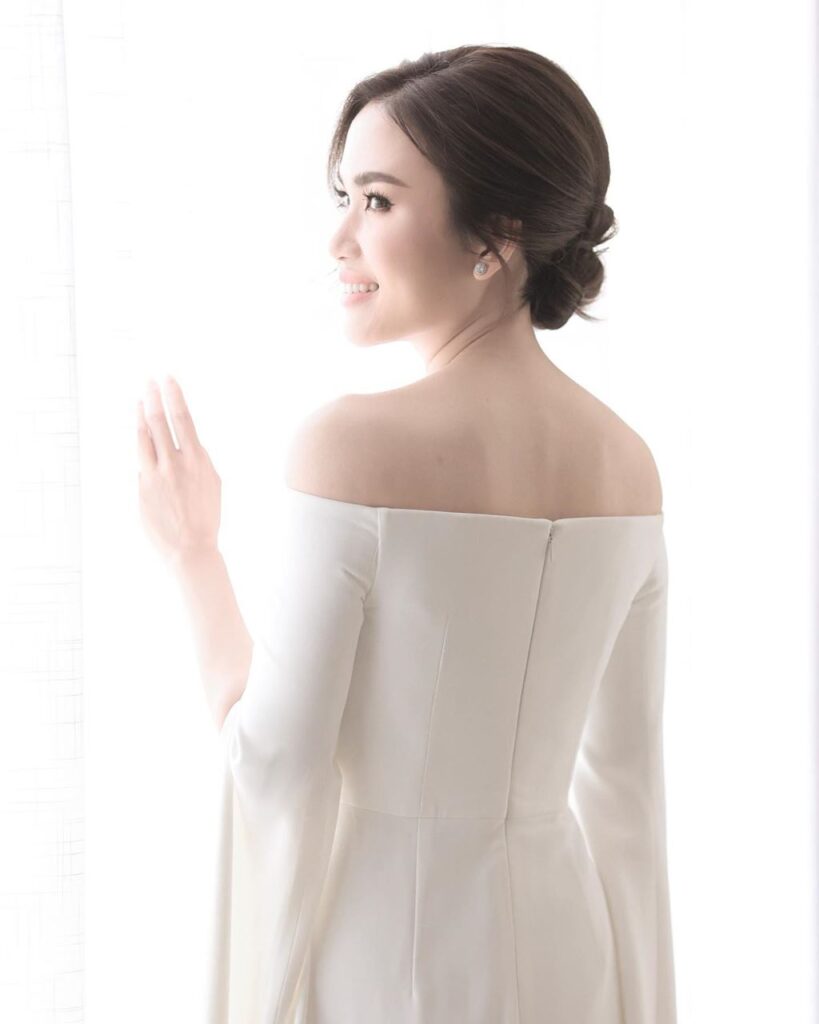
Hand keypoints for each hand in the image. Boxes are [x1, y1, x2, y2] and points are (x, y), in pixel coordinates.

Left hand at [136, 375, 221, 568]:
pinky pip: (140, 462)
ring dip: (140, 416)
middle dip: (153, 397)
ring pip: (143, 437)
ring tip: (139, 402)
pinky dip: (142, 448)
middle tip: (149, 382)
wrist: (191, 549)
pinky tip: (142, 437)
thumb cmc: (206, 517)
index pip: (183, 418)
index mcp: (197, 460)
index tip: (168, 379)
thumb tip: (185, 445)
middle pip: (159, 421)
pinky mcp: (141, 489)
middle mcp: (174, 464)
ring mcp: (154, 476)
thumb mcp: (212, 483)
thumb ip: (198, 460)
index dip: (173, 396)